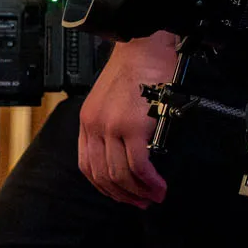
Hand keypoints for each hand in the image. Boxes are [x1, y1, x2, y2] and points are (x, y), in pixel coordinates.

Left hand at [77, 33, 177, 206]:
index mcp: (88, 121)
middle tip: (141, 202)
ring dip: (139, 192)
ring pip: (121, 175)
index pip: (88, 166)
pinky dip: (150, 180)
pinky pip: (139, 165)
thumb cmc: (135, 66)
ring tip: (154, 196)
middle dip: (124, 195)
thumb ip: (112, 123)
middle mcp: (96, 126)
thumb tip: (128, 152)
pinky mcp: (132, 127)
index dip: (105, 187)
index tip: (121, 195)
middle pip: (104, 175)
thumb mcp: (110, 98)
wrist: (144, 44)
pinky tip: (158, 185)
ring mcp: (112, 128)